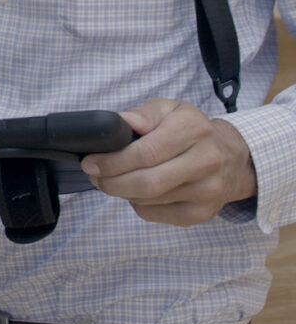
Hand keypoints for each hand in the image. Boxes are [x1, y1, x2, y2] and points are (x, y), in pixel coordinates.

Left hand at [80, 98, 256, 226]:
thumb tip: (121, 122)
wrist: (232, 158)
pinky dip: (138, 204)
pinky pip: (157, 215)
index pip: (147, 152)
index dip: (114, 160)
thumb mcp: (171, 109)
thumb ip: (145, 113)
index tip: (91, 161)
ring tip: (110, 180)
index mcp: (194, 130)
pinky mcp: (202, 214)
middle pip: (147, 183)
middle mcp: (205, 162)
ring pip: (150, 201)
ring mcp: (206, 192)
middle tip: (94, 175)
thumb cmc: (192, 129)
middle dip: (112, 181)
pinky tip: (135, 191)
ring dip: (121, 192)